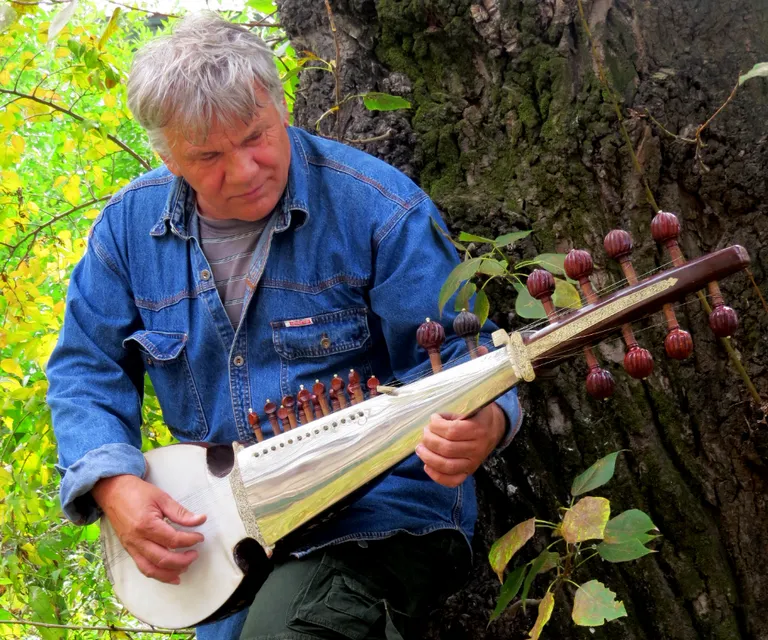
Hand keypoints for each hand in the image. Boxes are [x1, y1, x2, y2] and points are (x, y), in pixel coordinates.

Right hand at [92, 474, 206, 584]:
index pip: (173, 540)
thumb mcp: (162, 498)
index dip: (190, 540)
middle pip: (163, 559)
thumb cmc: (137, 492)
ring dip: (170, 573)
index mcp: (147, 525)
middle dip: (183, 560)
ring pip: (151, 569)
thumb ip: (180, 512)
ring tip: (185, 568)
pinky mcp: (128, 550)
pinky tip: (169, 574)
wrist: (113, 492)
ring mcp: (131, 547)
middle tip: (195, 554)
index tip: (200, 537)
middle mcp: (137, 540)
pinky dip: (157, 574)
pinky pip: (142, 567)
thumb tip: (200, 520)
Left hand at [415, 403, 506, 487]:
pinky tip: (427, 465)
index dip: (437, 425)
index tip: (433, 418)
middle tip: (424, 432)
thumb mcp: (470, 406)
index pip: (452, 431)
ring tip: (420, 448)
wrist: (495, 428)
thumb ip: (454, 412)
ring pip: (447, 466)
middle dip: (429, 440)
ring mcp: (474, 463)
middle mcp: (477, 448)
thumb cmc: (477, 414)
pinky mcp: (469, 472)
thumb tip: (434, 421)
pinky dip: (437, 476)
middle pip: (447, 449)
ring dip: (428, 457)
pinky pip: (453, 481)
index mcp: (478, 429)